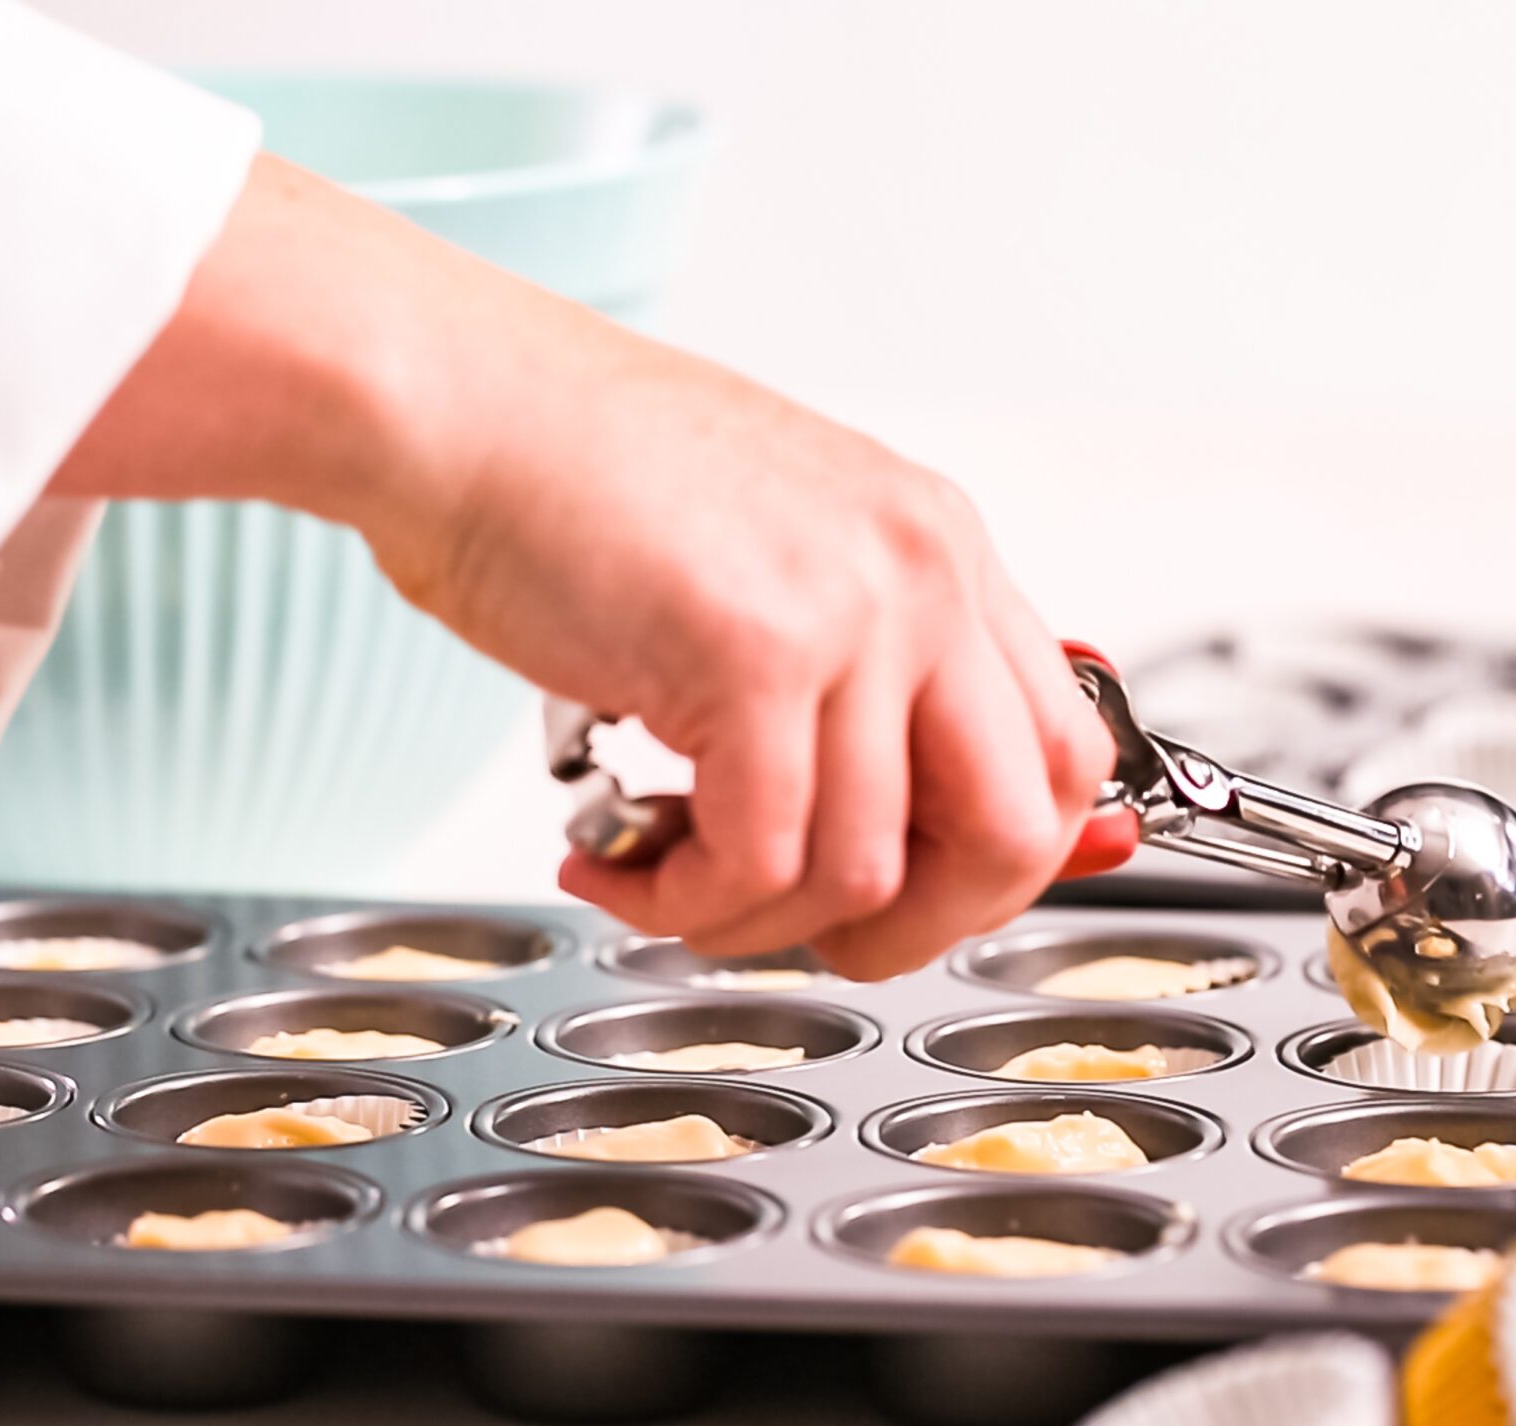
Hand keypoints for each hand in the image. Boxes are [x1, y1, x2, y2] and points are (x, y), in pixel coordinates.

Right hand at [372, 339, 1112, 979]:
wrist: (456, 401)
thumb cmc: (566, 472)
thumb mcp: (761, 557)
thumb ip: (842, 672)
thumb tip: (878, 822)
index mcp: (932, 546)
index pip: (1060, 753)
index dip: (996, 866)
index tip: (905, 900)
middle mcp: (918, 573)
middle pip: (1014, 832)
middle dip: (914, 928)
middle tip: (809, 933)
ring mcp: (848, 613)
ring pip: (864, 875)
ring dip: (751, 921)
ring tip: (660, 881)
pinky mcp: (753, 658)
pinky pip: (757, 864)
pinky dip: (681, 903)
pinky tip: (612, 863)